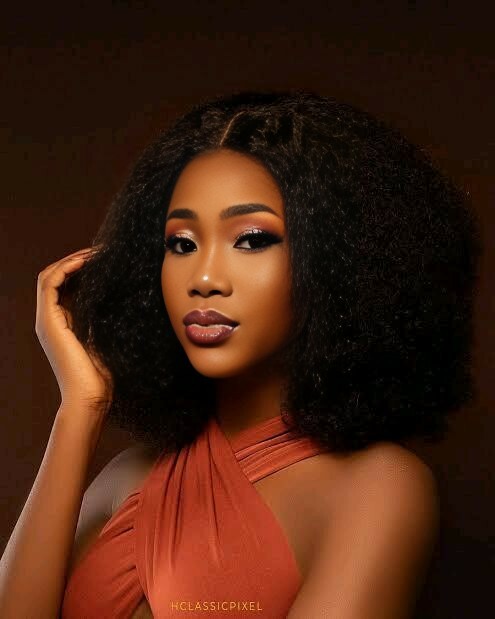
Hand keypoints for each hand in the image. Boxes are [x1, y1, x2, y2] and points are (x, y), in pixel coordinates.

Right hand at [35, 247, 112, 413]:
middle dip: (77, 259)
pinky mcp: (47, 321)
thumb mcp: (108, 338)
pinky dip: (66, 268)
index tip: (106, 259)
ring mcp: (46, 320)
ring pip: (50, 276)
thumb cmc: (103, 375)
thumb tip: (128, 298)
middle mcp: (51, 319)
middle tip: (102, 251)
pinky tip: (86, 262)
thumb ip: (108, 319)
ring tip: (95, 252)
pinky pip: (49, 284)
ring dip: (71, 260)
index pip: (67, 285)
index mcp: (64, 323)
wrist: (90, 397)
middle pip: (56, 276)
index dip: (82, 268)